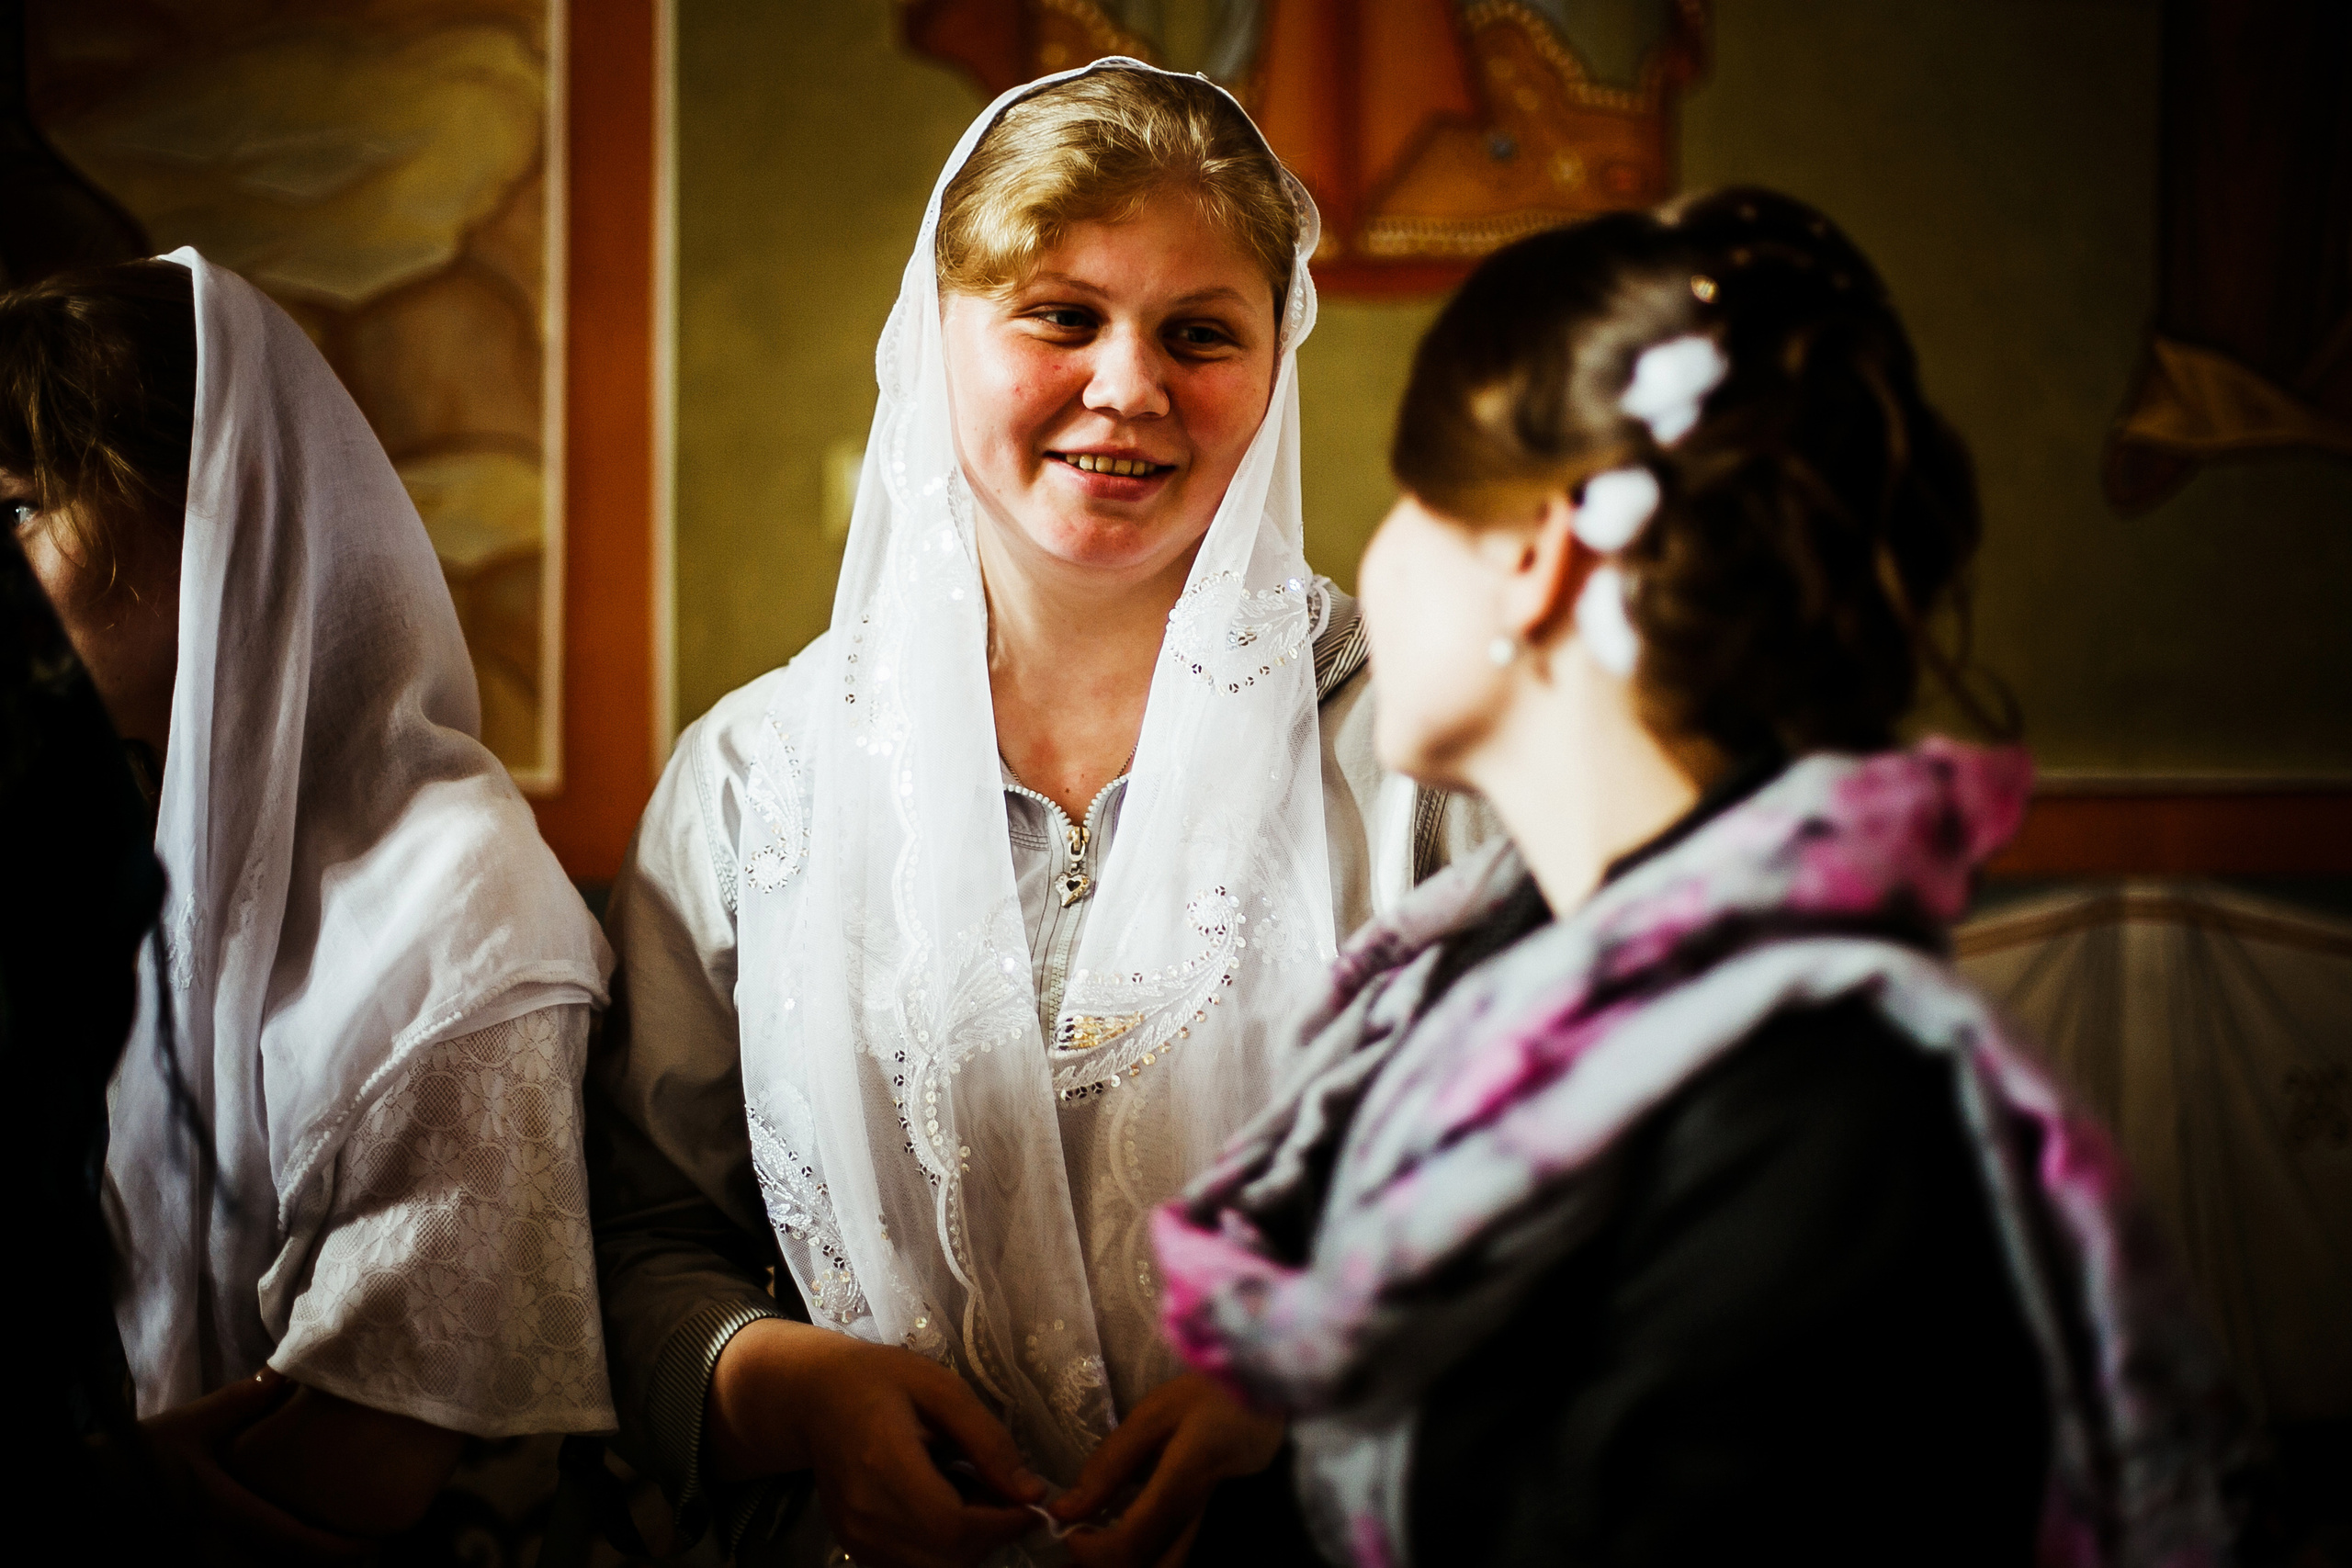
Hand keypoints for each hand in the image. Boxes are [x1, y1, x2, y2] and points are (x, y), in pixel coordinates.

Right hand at [139, 1369, 375, 1566]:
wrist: (96, 1490)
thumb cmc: (140, 1458)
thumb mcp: (190, 1425)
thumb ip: (242, 1402)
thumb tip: (286, 1373)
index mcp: (224, 1512)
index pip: (292, 1541)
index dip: (338, 1552)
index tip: (375, 1551)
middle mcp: (218, 1548)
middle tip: (373, 1557)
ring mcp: (205, 1562)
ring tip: (347, 1562)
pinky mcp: (198, 1565)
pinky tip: (298, 1558)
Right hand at [708, 1318, 1043, 1567]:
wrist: (815, 1397)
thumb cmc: (881, 1381)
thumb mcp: (942, 1389)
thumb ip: (988, 1441)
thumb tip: (1030, 1491)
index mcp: (884, 1466)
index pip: (954, 1527)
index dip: (1003, 1524)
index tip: (1032, 1502)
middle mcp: (866, 1515)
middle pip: (948, 1559)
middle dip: (990, 1535)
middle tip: (1002, 1493)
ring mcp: (856, 1537)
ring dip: (968, 1545)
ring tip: (971, 1494)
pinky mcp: (854, 1547)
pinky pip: (912, 1567)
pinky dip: (942, 1550)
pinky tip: (944, 1507)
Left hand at [1052, 1373, 1283, 1567]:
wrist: (1271, 1398)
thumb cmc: (1211, 1396)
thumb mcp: (1155, 1413)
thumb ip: (1111, 1462)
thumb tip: (1066, 1507)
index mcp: (1188, 1474)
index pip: (1136, 1537)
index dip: (1094, 1549)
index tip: (1069, 1529)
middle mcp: (1207, 1511)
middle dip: (1109, 1567)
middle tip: (1082, 1543)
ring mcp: (1220, 1525)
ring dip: (1128, 1565)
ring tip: (1098, 1544)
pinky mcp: (1220, 1528)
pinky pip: (1178, 1556)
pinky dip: (1146, 1559)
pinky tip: (1125, 1539)